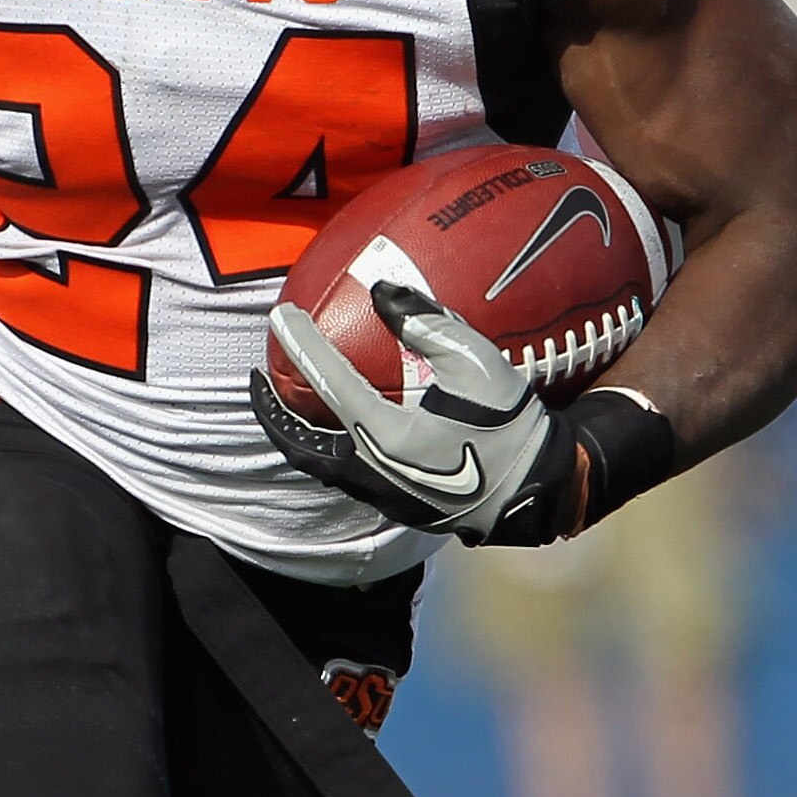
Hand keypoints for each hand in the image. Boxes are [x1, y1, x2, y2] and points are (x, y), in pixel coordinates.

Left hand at [253, 279, 583, 545]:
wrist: (538, 489)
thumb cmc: (509, 425)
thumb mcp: (476, 364)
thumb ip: (428, 324)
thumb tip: (383, 291)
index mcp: (384, 434)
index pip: (326, 381)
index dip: (300, 344)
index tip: (280, 315)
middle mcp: (371, 470)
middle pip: (300, 444)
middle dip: (272, 412)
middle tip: (258, 380)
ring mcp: (381, 494)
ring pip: (318, 466)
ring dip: (296, 436)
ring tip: (288, 407)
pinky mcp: (397, 505)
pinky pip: (344, 476)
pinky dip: (325, 450)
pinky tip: (335, 432)